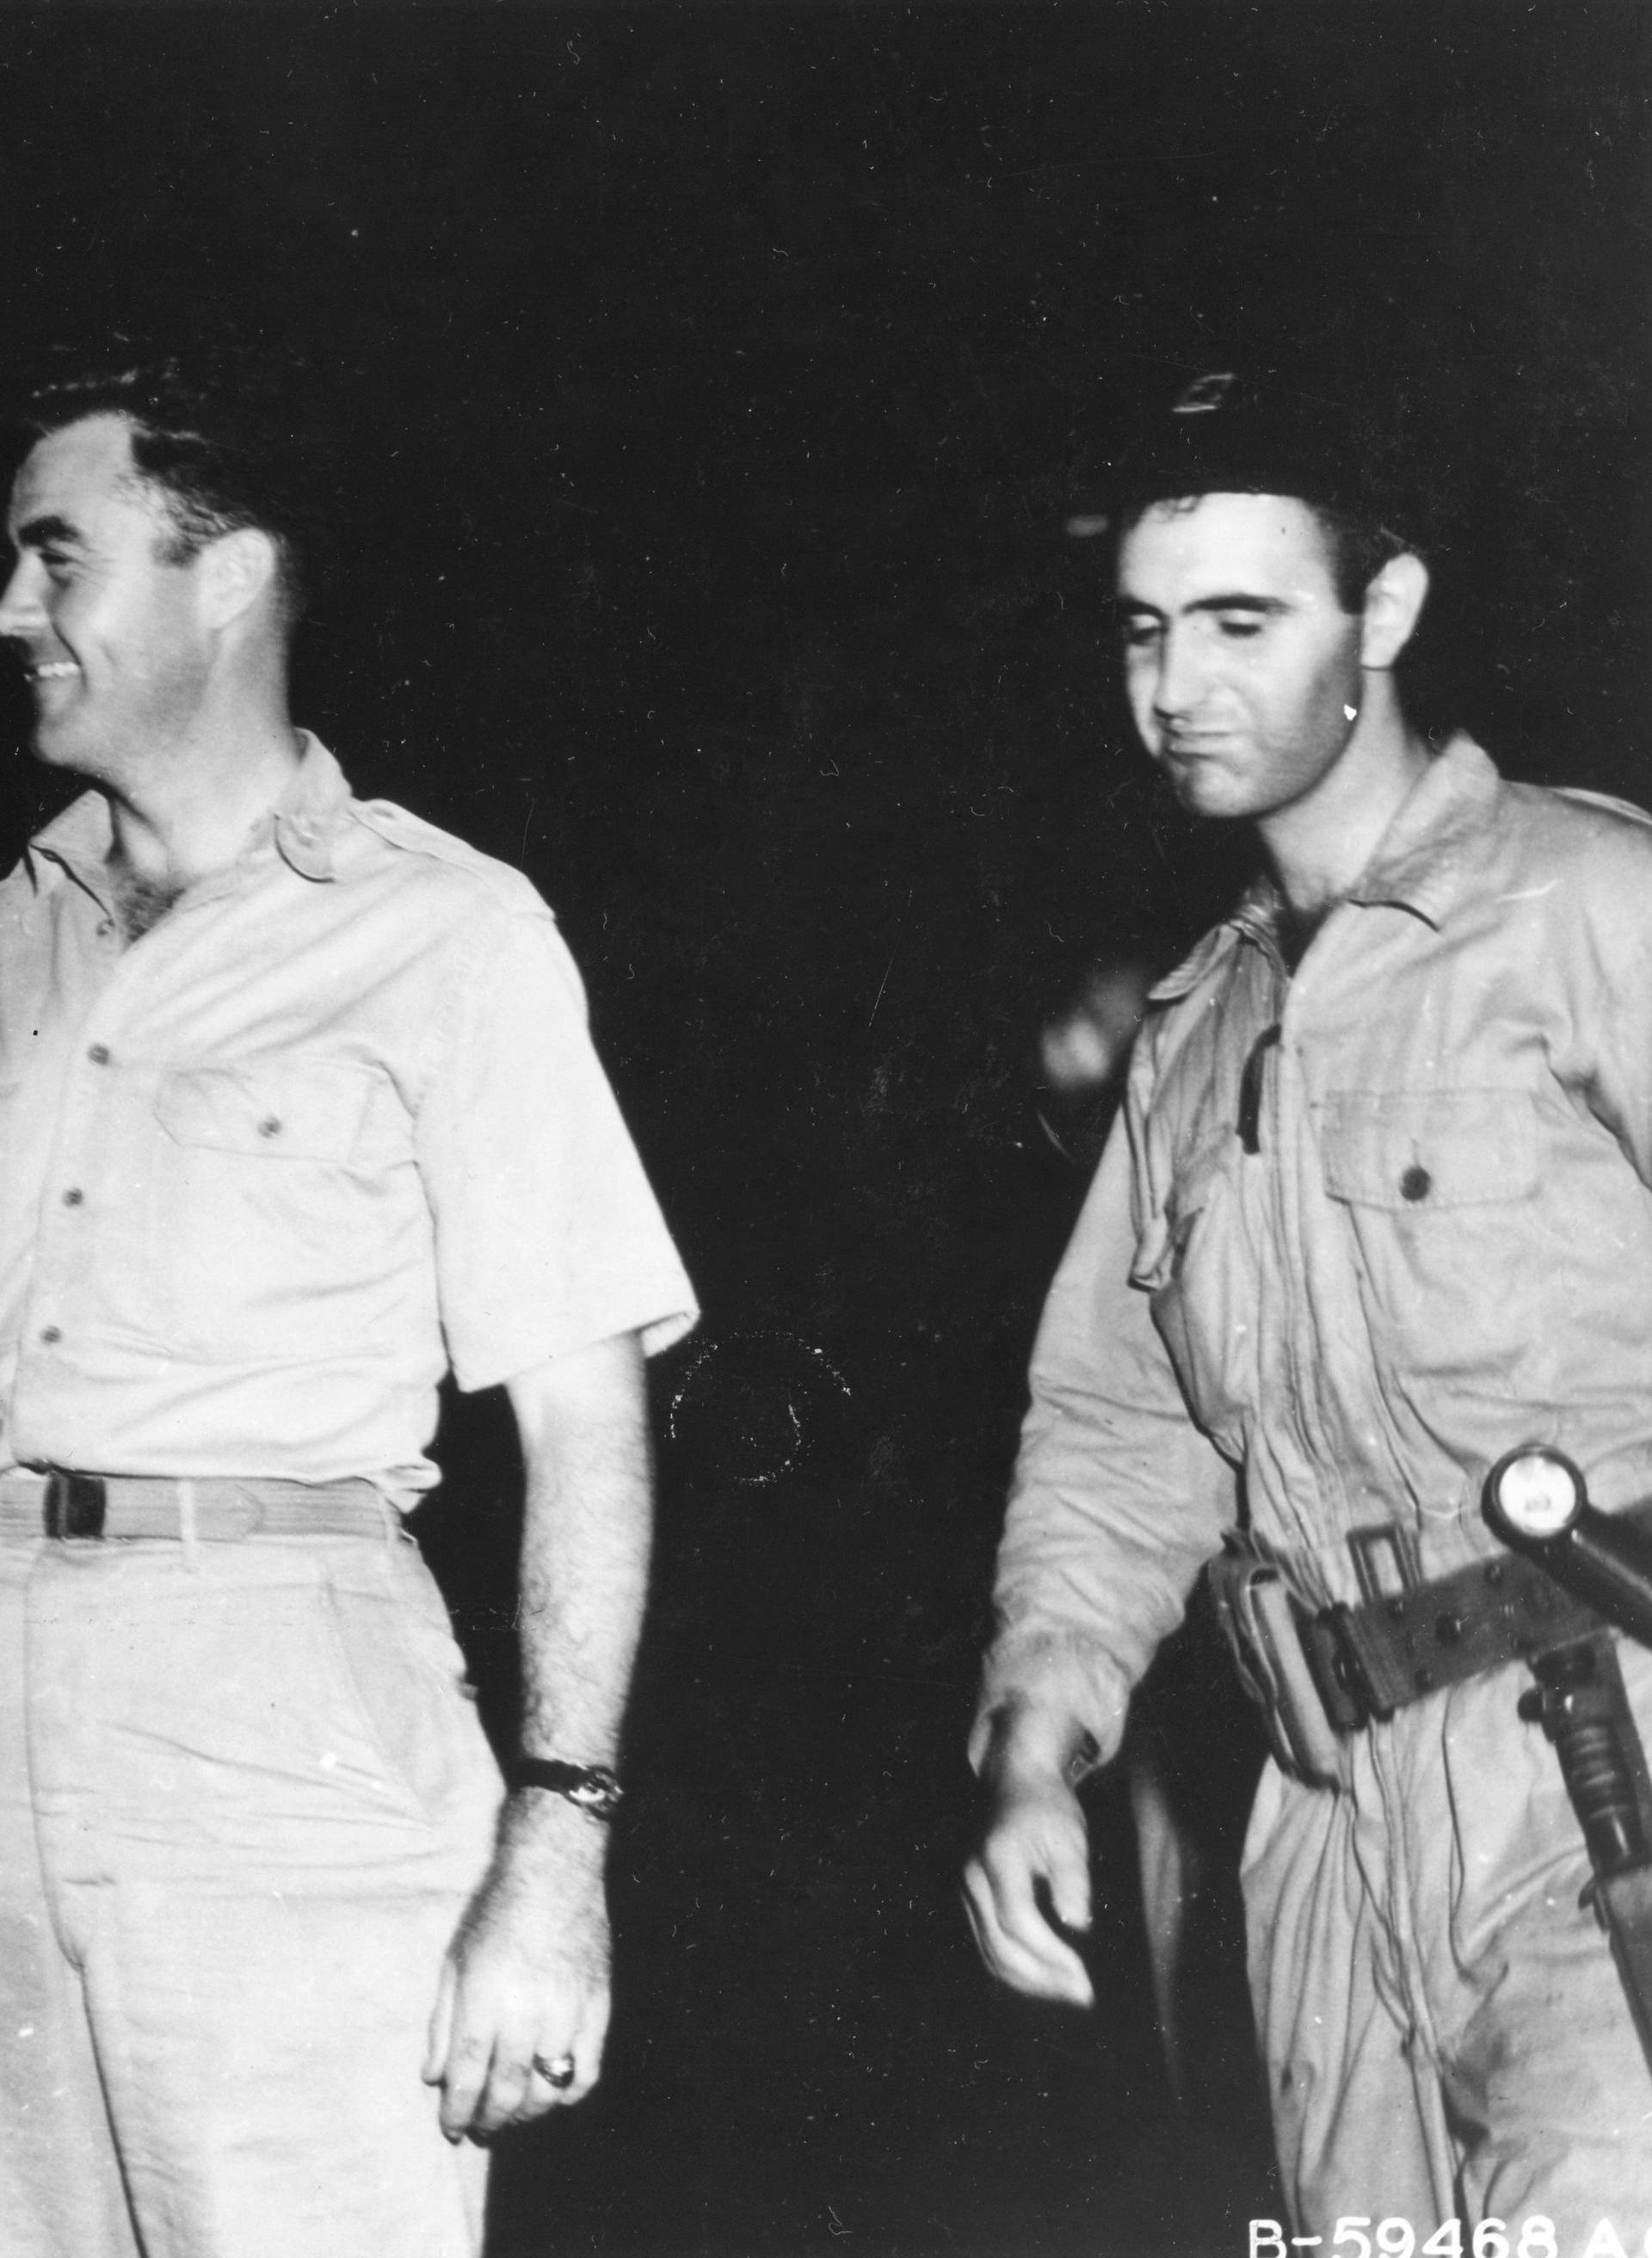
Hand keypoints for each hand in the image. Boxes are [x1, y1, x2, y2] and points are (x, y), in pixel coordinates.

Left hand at [423, 1803, 611, 2141]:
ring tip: (512, 2113)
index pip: (468, 2076)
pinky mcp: (598, 2006)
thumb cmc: (496, 1912)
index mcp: (484, 1997)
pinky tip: (553, 2092)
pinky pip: (587, 2071)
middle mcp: (527, 2009)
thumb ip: (442, 2023)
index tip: (451, 2127)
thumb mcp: (454, 1961)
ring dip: (526, 2113)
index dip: (457, 2111)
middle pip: (507, 2091)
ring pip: (547, 2090)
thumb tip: (433, 2077)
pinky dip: (569, 2094)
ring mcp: (568, 2010)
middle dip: (489, 2121)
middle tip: (480, 2130)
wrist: (554, 1869)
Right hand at [963, 1763, 1094, 2007]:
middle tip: (1083, 1995)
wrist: (1016, 1786)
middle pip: (1000, 1945)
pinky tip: (1045, 1978)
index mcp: (997, 1858)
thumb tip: (1076, 1926)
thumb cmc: (1048, 1809)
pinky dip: (1016, 1970)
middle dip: (1043, 1978)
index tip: (1084, 1977)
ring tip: (1069, 1992)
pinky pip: (988, 1947)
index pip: (1018, 1920)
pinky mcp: (970, 1902)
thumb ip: (1072, 1878)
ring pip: (991, 1953)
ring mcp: (966, 1892)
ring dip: (1030, 1982)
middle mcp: (973, 1878)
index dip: (1050, 1954)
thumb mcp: (1069, 1835)